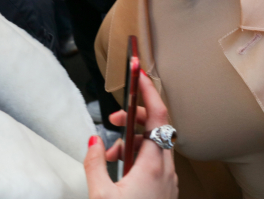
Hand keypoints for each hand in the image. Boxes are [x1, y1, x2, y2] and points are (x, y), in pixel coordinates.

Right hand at [85, 73, 177, 198]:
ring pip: (155, 146)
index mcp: (153, 165)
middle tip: (114, 119)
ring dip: (134, 142)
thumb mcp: (101, 196)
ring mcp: (169, 180)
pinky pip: (156, 162)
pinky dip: (140, 157)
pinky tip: (123, 168)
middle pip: (156, 127)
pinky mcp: (166, 190)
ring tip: (112, 155)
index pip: (157, 115)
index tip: (140, 76)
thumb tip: (94, 142)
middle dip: (134, 118)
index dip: (149, 92)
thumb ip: (95, 165)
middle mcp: (166, 169)